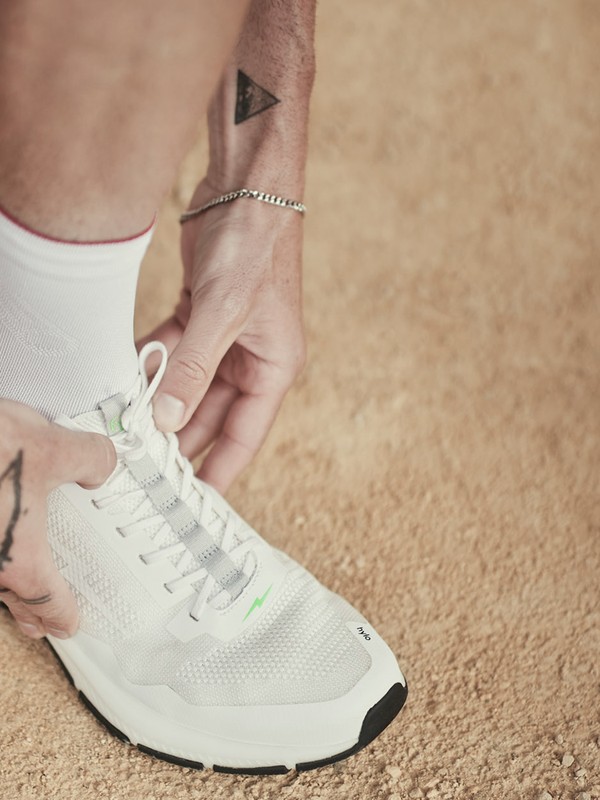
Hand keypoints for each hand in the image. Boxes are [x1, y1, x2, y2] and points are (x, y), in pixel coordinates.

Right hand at [0, 400, 115, 638]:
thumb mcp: (49, 446)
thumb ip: (87, 459)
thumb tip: (100, 464)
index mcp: (15, 556)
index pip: (45, 600)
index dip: (61, 614)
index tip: (67, 624)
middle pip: (7, 597)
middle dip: (26, 610)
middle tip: (37, 622)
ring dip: (2, 583)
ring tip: (13, 580)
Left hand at [141, 179, 305, 492]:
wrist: (246, 188)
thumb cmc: (257, 247)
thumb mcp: (223, 314)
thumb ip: (194, 370)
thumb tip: (168, 418)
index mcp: (274, 367)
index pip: (245, 434)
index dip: (220, 468)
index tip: (195, 499)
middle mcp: (252, 359)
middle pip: (212, 415)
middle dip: (180, 438)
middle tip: (146, 465)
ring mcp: (224, 339)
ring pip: (189, 388)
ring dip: (161, 403)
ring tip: (130, 430)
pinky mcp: (200, 318)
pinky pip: (174, 355)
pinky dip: (153, 367)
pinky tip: (128, 381)